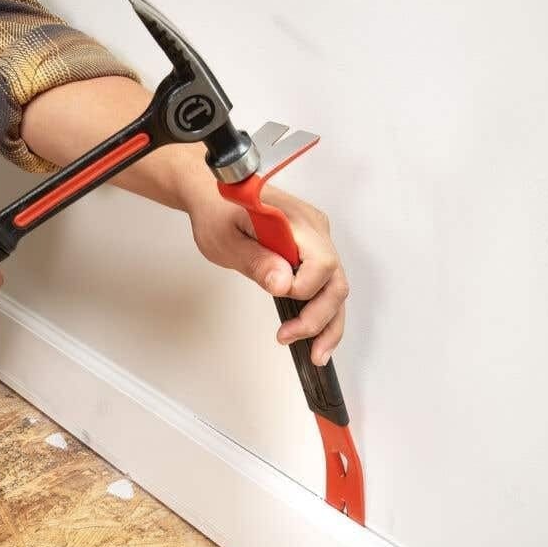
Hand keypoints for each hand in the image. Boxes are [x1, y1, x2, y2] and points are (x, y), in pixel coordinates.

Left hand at [185, 183, 348, 365]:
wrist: (211, 192)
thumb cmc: (215, 210)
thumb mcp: (225, 240)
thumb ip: (255, 262)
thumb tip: (283, 284)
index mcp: (294, 220)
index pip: (321, 262)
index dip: (304, 287)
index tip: (278, 295)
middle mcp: (313, 228)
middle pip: (336, 280)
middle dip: (320, 317)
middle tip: (292, 339)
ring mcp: (315, 239)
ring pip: (335, 287)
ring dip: (327, 323)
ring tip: (315, 354)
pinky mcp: (309, 250)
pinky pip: (324, 284)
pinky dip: (321, 312)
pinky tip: (314, 337)